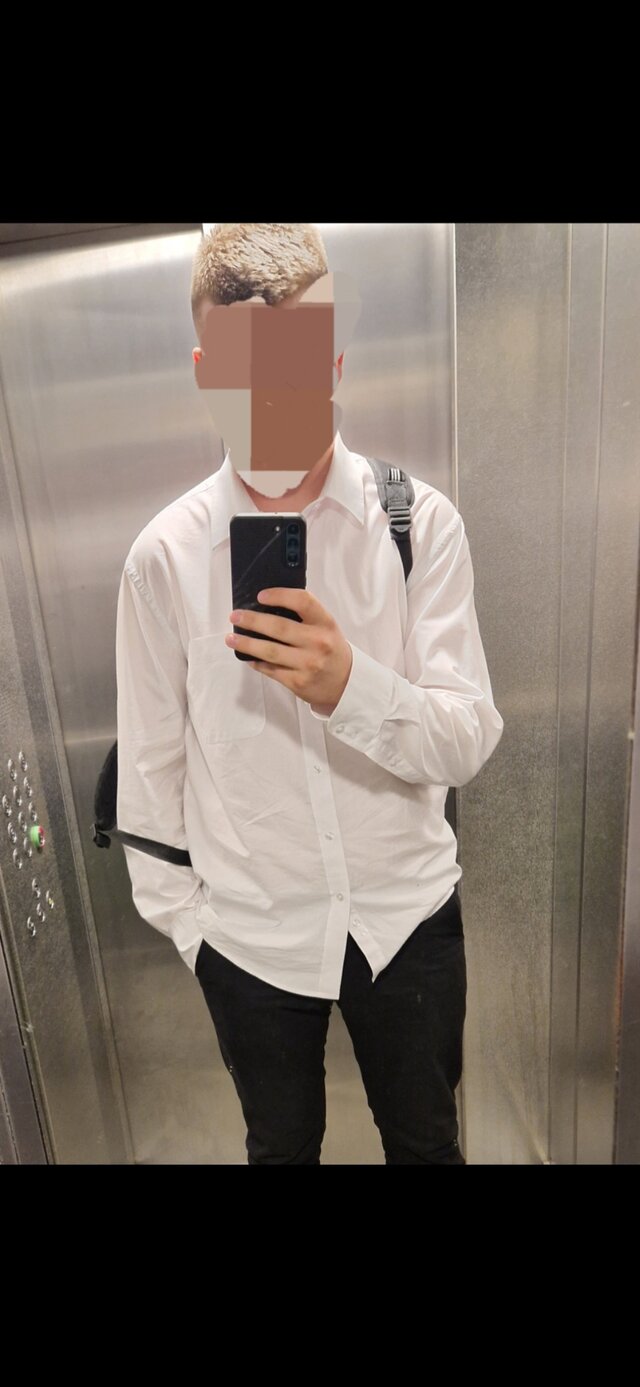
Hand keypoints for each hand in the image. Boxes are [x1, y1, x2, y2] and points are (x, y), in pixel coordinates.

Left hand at [225, 588, 352, 711]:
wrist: (346, 683)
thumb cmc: (331, 650)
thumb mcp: (326, 628)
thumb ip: (304, 617)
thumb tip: (266, 607)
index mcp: (325, 623)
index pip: (302, 601)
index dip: (279, 595)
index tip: (261, 596)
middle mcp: (318, 642)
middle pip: (279, 627)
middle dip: (252, 620)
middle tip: (235, 616)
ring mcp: (308, 664)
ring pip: (270, 651)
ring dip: (247, 643)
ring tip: (231, 637)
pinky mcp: (298, 682)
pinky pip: (271, 670)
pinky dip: (256, 662)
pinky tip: (247, 656)